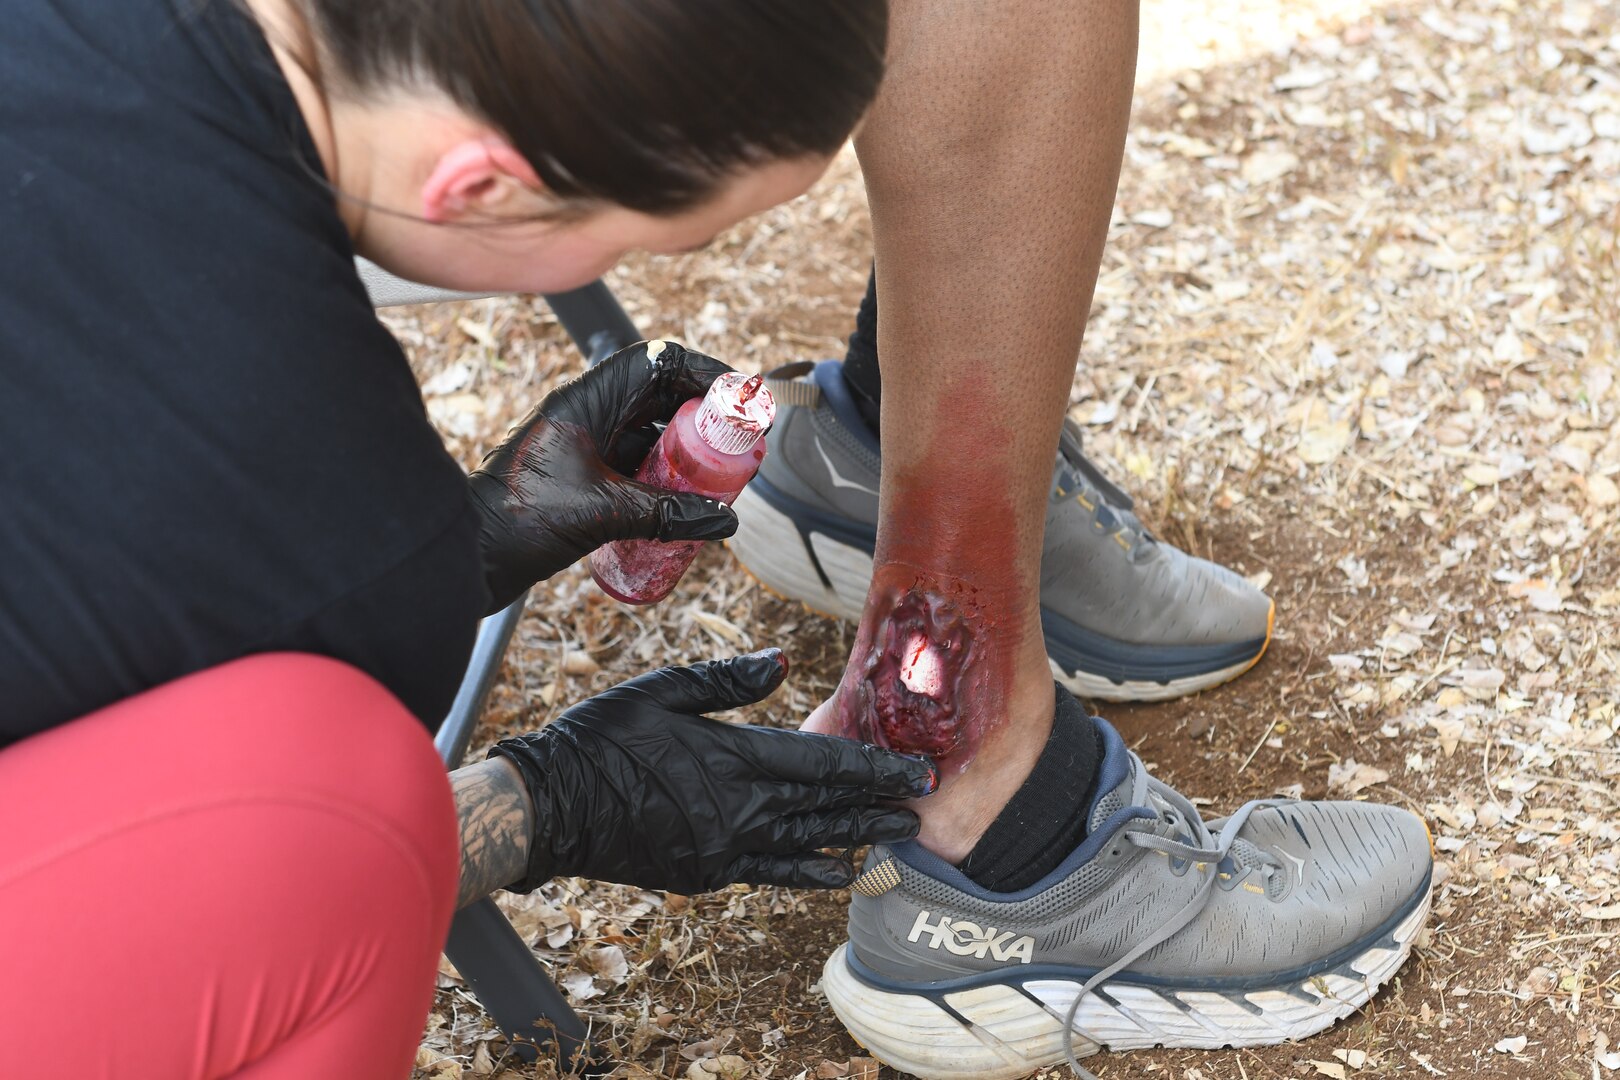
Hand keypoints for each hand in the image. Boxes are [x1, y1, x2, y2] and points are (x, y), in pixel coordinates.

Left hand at [467, 340, 739, 611]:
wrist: (467, 557)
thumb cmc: (517, 521)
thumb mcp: (603, 513)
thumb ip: (667, 513)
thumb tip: (724, 519)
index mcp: (587, 400)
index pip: (657, 361)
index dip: (705, 372)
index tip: (740, 397)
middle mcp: (589, 414)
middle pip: (662, 395)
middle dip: (706, 416)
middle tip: (741, 443)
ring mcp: (586, 444)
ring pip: (652, 432)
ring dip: (688, 450)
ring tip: (722, 476)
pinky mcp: (585, 476)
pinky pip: (638, 464)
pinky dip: (666, 478)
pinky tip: (687, 504)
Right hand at [488, 650, 937, 893]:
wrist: (550, 808)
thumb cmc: (600, 738)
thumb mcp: (660, 690)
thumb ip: (726, 680)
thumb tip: (782, 662)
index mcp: (732, 757)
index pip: (823, 761)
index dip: (876, 766)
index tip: (917, 769)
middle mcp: (738, 809)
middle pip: (826, 805)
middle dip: (878, 804)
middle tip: (922, 805)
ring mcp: (724, 847)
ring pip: (806, 842)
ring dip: (854, 838)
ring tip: (897, 838)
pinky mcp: (707, 872)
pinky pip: (772, 872)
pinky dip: (808, 871)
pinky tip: (836, 871)